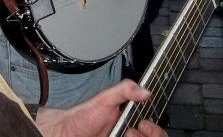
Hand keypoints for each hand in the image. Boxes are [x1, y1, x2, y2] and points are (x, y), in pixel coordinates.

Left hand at [38, 79, 165, 136]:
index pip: (154, 128)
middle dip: (150, 135)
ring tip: (124, 135)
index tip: (145, 123)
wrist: (67, 132)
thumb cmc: (84, 116)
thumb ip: (125, 90)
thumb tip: (146, 91)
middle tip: (133, 129)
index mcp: (132, 120)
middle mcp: (131, 135)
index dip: (155, 129)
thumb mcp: (105, 98)